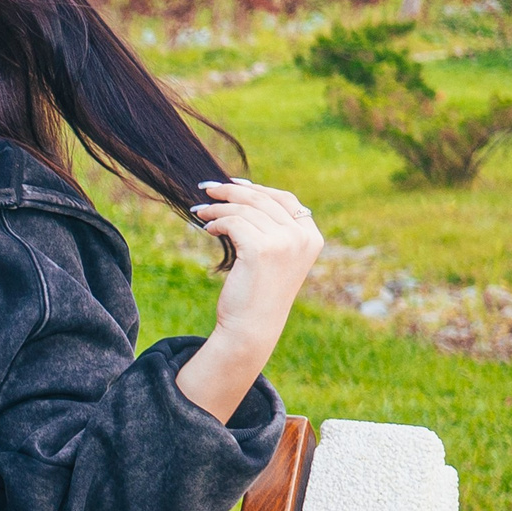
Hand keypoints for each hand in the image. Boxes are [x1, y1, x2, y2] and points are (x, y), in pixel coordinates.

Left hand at [175, 180, 322, 421]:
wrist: (251, 327)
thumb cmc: (258, 292)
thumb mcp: (274, 256)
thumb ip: (271, 228)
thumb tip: (242, 193)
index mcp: (311, 237)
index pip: (285, 199)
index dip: (257, 188)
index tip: (232, 184)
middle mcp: (302, 237)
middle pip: (262, 199)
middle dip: (230, 191)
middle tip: (206, 189)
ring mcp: (285, 242)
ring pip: (244, 209)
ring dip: (217, 207)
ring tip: (200, 212)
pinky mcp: (262, 249)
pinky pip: (232, 222)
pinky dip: (216, 221)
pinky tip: (207, 228)